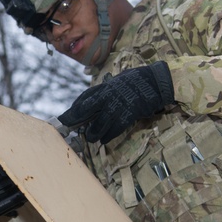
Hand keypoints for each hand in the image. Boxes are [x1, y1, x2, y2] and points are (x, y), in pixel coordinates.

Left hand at [58, 61, 173, 143]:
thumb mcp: (117, 82)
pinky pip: (115, 128)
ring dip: (93, 132)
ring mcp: (118, 105)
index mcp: (105, 86)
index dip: (75, 107)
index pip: (85, 97)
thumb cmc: (136, 81)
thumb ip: (106, 91)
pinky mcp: (128, 114)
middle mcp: (108, 95)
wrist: (155, 81)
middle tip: (65, 126)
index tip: (66, 115)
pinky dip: (108, 135)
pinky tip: (104, 140)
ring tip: (90, 138)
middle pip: (86, 108)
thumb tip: (95, 102)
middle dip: (74, 118)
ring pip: (100, 122)